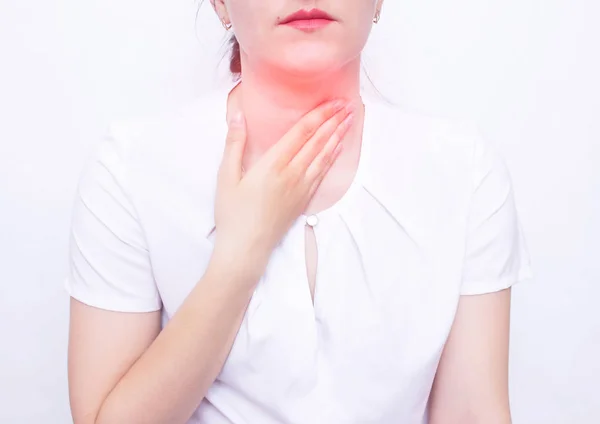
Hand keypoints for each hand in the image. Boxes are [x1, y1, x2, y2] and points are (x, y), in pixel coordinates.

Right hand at [212, 98, 354, 277]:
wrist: (246, 250)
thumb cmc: (233, 214)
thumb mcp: (226, 177)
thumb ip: (234, 144)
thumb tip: (239, 115)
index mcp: (273, 164)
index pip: (302, 132)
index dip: (319, 115)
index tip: (333, 101)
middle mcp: (292, 174)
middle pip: (318, 141)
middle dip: (334, 121)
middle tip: (348, 105)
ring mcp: (301, 189)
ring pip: (324, 156)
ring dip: (338, 136)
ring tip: (350, 121)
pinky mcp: (304, 201)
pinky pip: (323, 174)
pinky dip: (333, 158)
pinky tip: (339, 149)